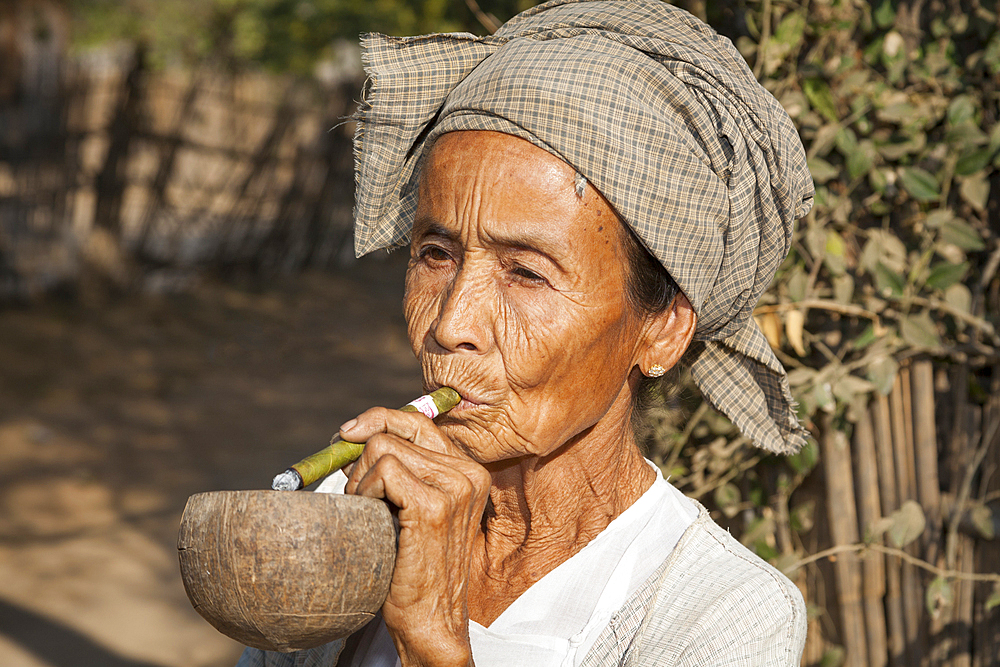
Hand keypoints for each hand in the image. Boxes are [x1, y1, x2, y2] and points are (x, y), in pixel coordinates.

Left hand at [340, 408, 489, 666]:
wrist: (431, 618)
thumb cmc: (416, 567)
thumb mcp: (417, 508)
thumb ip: (404, 470)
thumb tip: (357, 435)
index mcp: (468, 471)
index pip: (418, 421)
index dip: (378, 419)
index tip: (347, 434)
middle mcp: (467, 474)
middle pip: (393, 433)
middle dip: (360, 460)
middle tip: (355, 494)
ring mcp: (454, 488)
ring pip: (383, 450)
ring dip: (361, 480)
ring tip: (368, 514)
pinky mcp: (433, 506)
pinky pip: (383, 472)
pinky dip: (365, 491)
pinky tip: (371, 517)